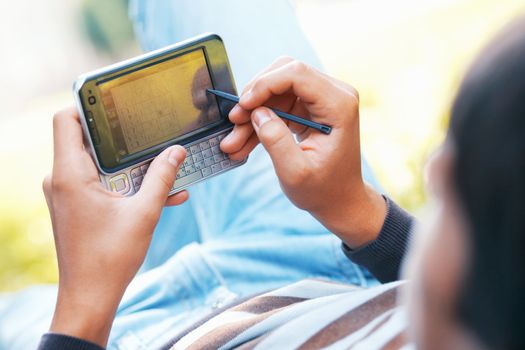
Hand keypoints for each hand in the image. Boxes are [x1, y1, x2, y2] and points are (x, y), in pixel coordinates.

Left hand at [43, 107, 187, 346]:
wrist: (90, 296)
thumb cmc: (111, 257)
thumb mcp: (144, 212)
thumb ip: (162, 177)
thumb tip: (177, 150)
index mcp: (71, 175)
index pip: (66, 120)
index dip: (88, 105)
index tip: (116, 101)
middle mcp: (62, 179)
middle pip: (87, 139)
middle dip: (122, 138)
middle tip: (151, 134)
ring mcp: (67, 193)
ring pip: (98, 163)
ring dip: (130, 166)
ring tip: (166, 169)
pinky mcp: (75, 205)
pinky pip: (100, 183)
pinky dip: (125, 184)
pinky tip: (162, 194)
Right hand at [220, 57, 385, 247]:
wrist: (339, 200)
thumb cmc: (323, 190)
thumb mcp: (295, 173)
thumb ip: (276, 141)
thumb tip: (256, 112)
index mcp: (338, 105)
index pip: (296, 74)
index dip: (264, 85)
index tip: (242, 107)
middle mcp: (333, 94)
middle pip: (284, 73)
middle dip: (255, 96)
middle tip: (234, 121)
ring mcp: (321, 99)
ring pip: (276, 89)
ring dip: (252, 113)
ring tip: (233, 143)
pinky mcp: (310, 108)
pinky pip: (278, 103)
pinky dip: (259, 121)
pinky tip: (243, 143)